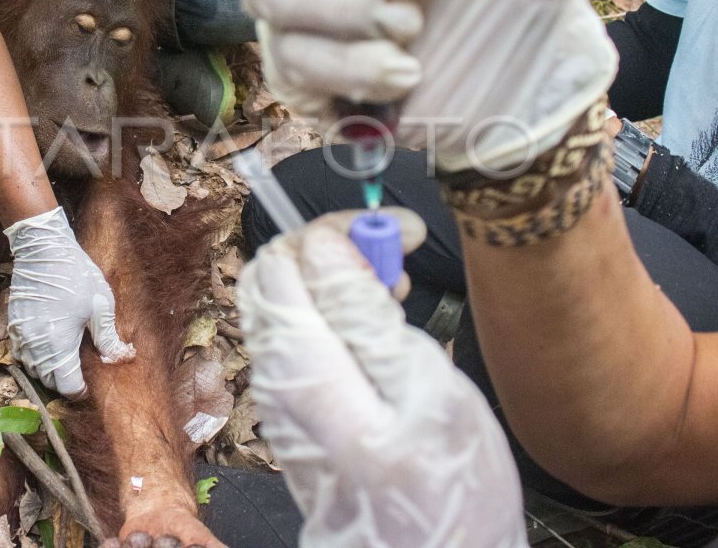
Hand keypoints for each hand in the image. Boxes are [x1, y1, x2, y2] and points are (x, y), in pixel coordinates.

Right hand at [5, 206, 134, 396]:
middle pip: (47, 380)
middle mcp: (35, 345)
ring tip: (65, 361)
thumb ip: (108, 337)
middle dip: (64, 382)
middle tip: (80, 374)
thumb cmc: (75, 274)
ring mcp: (21, 335)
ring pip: (31, 368)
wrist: (43, 249)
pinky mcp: (13, 324)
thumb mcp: (100, 305)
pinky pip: (20, 353)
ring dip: (47, 371)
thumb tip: (118, 358)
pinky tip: (48, 346)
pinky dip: (33, 357)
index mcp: (59, 344)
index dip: (80, 390)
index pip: (67, 385)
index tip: (89, 387)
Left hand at [238, 211, 526, 547]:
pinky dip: (333, 317)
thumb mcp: (426, 390)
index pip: (284, 257)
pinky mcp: (294, 410)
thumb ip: (366, 313)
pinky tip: (380, 335)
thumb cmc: (445, 489)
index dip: (342, 227)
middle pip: (272, 275)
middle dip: (331, 248)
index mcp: (302, 366)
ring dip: (334, 281)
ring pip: (284, 303)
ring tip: (395, 298)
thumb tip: (328, 245)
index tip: (402, 233)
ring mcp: (278, 396)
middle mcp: (273, 377)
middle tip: (394, 262)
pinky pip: (298, 337)